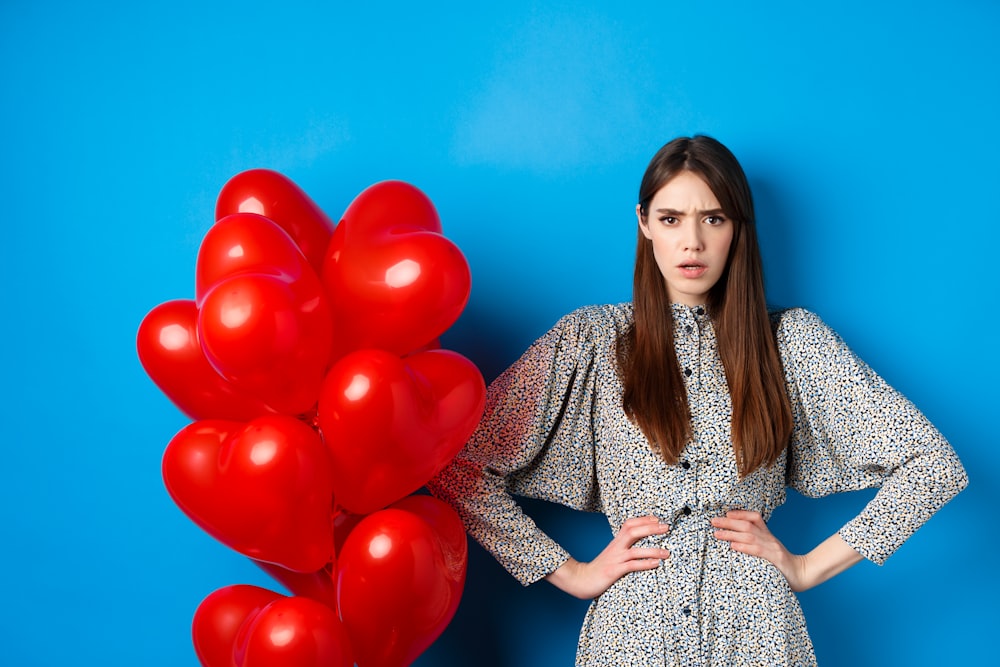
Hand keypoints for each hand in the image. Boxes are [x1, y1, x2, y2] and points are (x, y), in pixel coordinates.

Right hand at [545, 516, 670, 599]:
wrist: (582, 580)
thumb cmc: (600, 568)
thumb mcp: (612, 554)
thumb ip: (623, 547)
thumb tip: (639, 545)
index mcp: (615, 542)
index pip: (629, 524)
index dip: (643, 519)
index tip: (657, 519)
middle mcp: (615, 547)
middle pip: (632, 531)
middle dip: (650, 528)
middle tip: (666, 527)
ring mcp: (615, 559)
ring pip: (635, 550)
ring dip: (653, 550)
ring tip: (667, 552)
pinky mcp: (614, 571)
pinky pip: (631, 566)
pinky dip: (645, 564)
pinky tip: (656, 564)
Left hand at [711, 510, 809, 591]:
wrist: (804, 574)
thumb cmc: (782, 565)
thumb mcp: (769, 551)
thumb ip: (755, 545)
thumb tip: (734, 542)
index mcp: (768, 535)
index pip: (755, 517)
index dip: (740, 513)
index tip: (726, 513)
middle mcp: (770, 538)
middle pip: (747, 525)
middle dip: (728, 522)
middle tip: (713, 521)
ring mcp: (773, 548)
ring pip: (750, 536)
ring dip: (731, 534)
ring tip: (717, 533)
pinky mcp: (776, 559)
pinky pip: (758, 550)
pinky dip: (744, 547)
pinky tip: (733, 546)